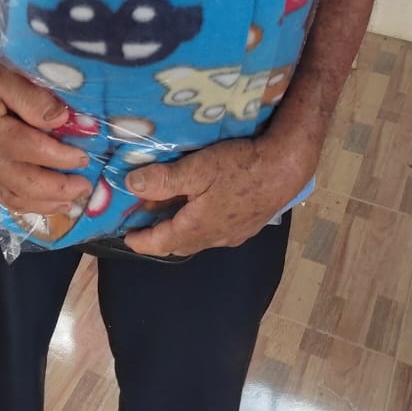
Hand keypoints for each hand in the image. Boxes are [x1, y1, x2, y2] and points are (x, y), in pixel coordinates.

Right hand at [0, 49, 91, 215]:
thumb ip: (33, 98)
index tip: (86, 157)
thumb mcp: (2, 74)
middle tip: (86, 187)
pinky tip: (42, 202)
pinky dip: (25, 204)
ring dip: (45, 204)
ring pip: (15, 198)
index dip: (65, 158)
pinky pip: (1, 197)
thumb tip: (63, 119)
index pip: (37, 152)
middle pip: (28, 184)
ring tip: (70, 202)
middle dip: (61, 189)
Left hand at [122, 128, 316, 257]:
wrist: (285, 168)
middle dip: (159, 237)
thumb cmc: (240, 166)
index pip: (161, 243)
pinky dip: (199, 224)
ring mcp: (233, 234)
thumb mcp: (198, 168)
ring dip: (180, 229)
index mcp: (197, 228)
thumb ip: (164, 179)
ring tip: (168, 212)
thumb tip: (130, 185)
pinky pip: (215, 232)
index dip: (141, 241)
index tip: (126, 237)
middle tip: (143, 222)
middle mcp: (214, 238)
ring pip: (198, 238)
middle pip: (179, 244)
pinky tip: (201, 207)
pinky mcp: (247, 226)